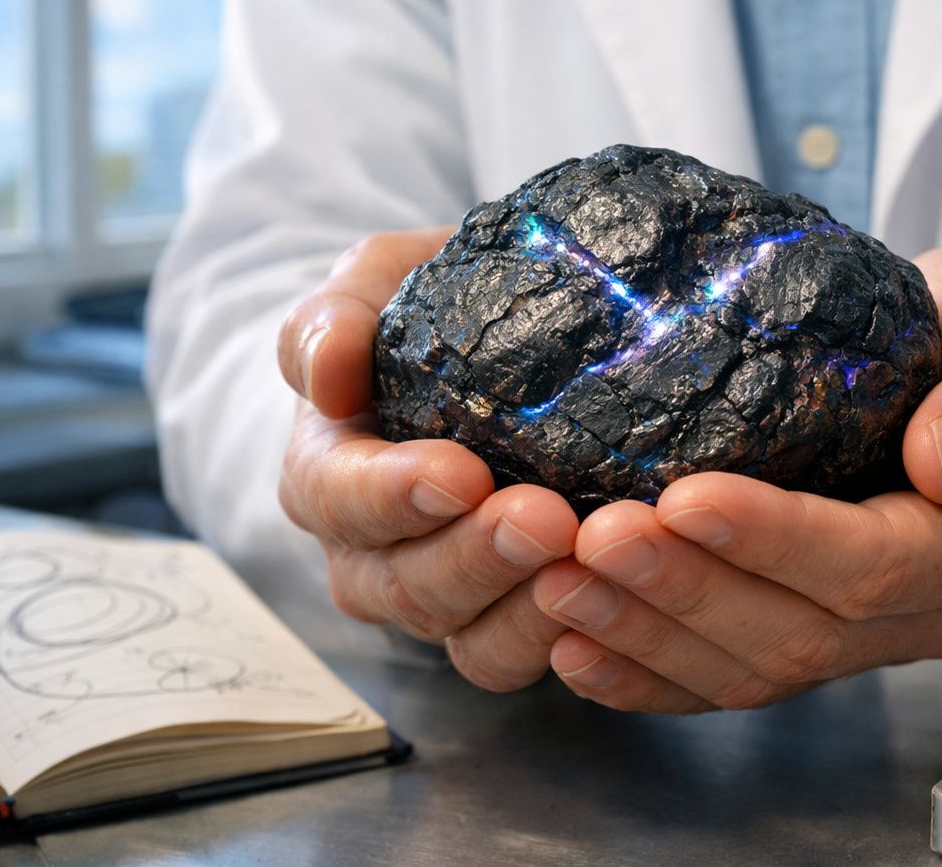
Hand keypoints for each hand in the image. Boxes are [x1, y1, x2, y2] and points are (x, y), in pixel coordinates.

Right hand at [277, 228, 577, 690]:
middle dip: (475, 558)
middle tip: (547, 520)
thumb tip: (326, 376)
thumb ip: (335, 320)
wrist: (505, 345)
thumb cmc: (431, 312)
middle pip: (403, 585)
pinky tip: (614, 604)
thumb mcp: (375, 284)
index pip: (335, 496)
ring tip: (586, 563)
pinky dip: (566, 641)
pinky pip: (523, 657)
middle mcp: (370, 553)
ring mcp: (440, 598)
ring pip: (465, 638)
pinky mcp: (505, 622)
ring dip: (526, 611)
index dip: (391, 495)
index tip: (459, 474)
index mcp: (327, 472)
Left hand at [531, 242, 941, 711]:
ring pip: (759, 669)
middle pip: (804, 633)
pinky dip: (651, 674)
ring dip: (651, 636)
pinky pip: (735, 678)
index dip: (778, 541)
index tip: (683, 496)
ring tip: (560, 586)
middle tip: (591, 541)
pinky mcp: (824, 635)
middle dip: (687, 592)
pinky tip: (578, 650)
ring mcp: (880, 634)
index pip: (880, 563)